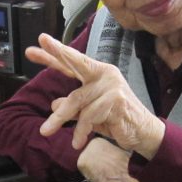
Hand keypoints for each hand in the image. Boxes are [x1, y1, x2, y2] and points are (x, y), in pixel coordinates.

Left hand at [26, 33, 165, 156]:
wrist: (143, 133)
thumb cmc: (116, 120)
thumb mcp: (89, 114)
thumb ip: (73, 106)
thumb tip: (54, 105)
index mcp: (97, 75)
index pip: (72, 64)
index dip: (55, 54)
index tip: (38, 43)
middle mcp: (105, 75)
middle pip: (78, 62)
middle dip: (59, 51)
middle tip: (44, 39)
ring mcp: (112, 86)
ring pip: (76, 100)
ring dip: (60, 118)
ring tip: (46, 131)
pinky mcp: (116, 100)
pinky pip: (89, 116)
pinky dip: (80, 130)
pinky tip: (77, 142)